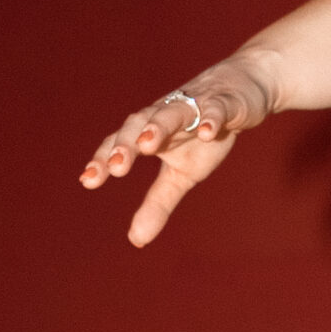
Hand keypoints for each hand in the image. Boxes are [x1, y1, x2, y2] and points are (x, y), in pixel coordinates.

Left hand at [79, 57, 277, 246]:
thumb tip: (135, 240)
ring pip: (171, 113)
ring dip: (158, 126)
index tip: (88, 181)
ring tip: (148, 145)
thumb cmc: (203, 133)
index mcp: (151, 132)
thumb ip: (157, 204)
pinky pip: (214, 109)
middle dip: (127, 143)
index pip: (122, 143)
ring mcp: (194, 106)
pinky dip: (210, 118)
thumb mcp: (182, 174)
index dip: (104, 160)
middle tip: (116, 167)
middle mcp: (165, 115)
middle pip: (139, 123)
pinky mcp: (224, 103)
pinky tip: (207, 133)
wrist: (242, 90)